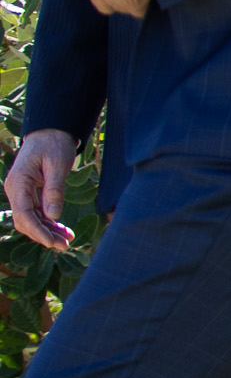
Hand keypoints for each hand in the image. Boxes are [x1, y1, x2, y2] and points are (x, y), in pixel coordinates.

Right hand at [6, 130, 77, 251]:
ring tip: (67, 241)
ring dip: (48, 231)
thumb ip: (54, 190)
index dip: (37, 231)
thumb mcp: (58, 165)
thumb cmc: (54, 143)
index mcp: (18, 182)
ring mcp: (22, 192)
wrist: (51, 131)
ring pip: (32, 218)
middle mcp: (16, 189)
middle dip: (43, 235)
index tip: (52, 242)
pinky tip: (63, 231)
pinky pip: (38, 212)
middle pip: (26, 220)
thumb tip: (53, 216)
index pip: (24, 214)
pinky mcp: (31, 193)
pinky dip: (50, 222)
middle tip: (64, 246)